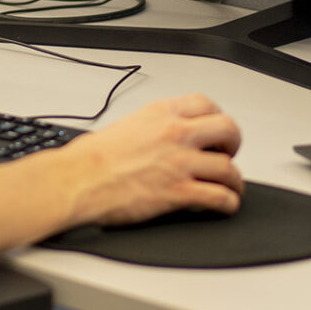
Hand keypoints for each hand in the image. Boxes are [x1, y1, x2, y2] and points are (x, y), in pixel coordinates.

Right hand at [55, 93, 243, 226]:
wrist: (77, 181)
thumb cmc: (90, 159)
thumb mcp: (125, 125)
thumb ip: (151, 127)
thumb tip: (160, 137)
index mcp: (161, 113)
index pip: (207, 104)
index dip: (217, 117)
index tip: (216, 130)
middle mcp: (175, 134)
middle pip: (228, 129)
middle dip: (233, 144)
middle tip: (227, 154)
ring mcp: (179, 163)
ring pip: (229, 168)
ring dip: (234, 180)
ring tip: (230, 187)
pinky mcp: (178, 192)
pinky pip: (219, 197)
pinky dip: (228, 203)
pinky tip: (224, 205)